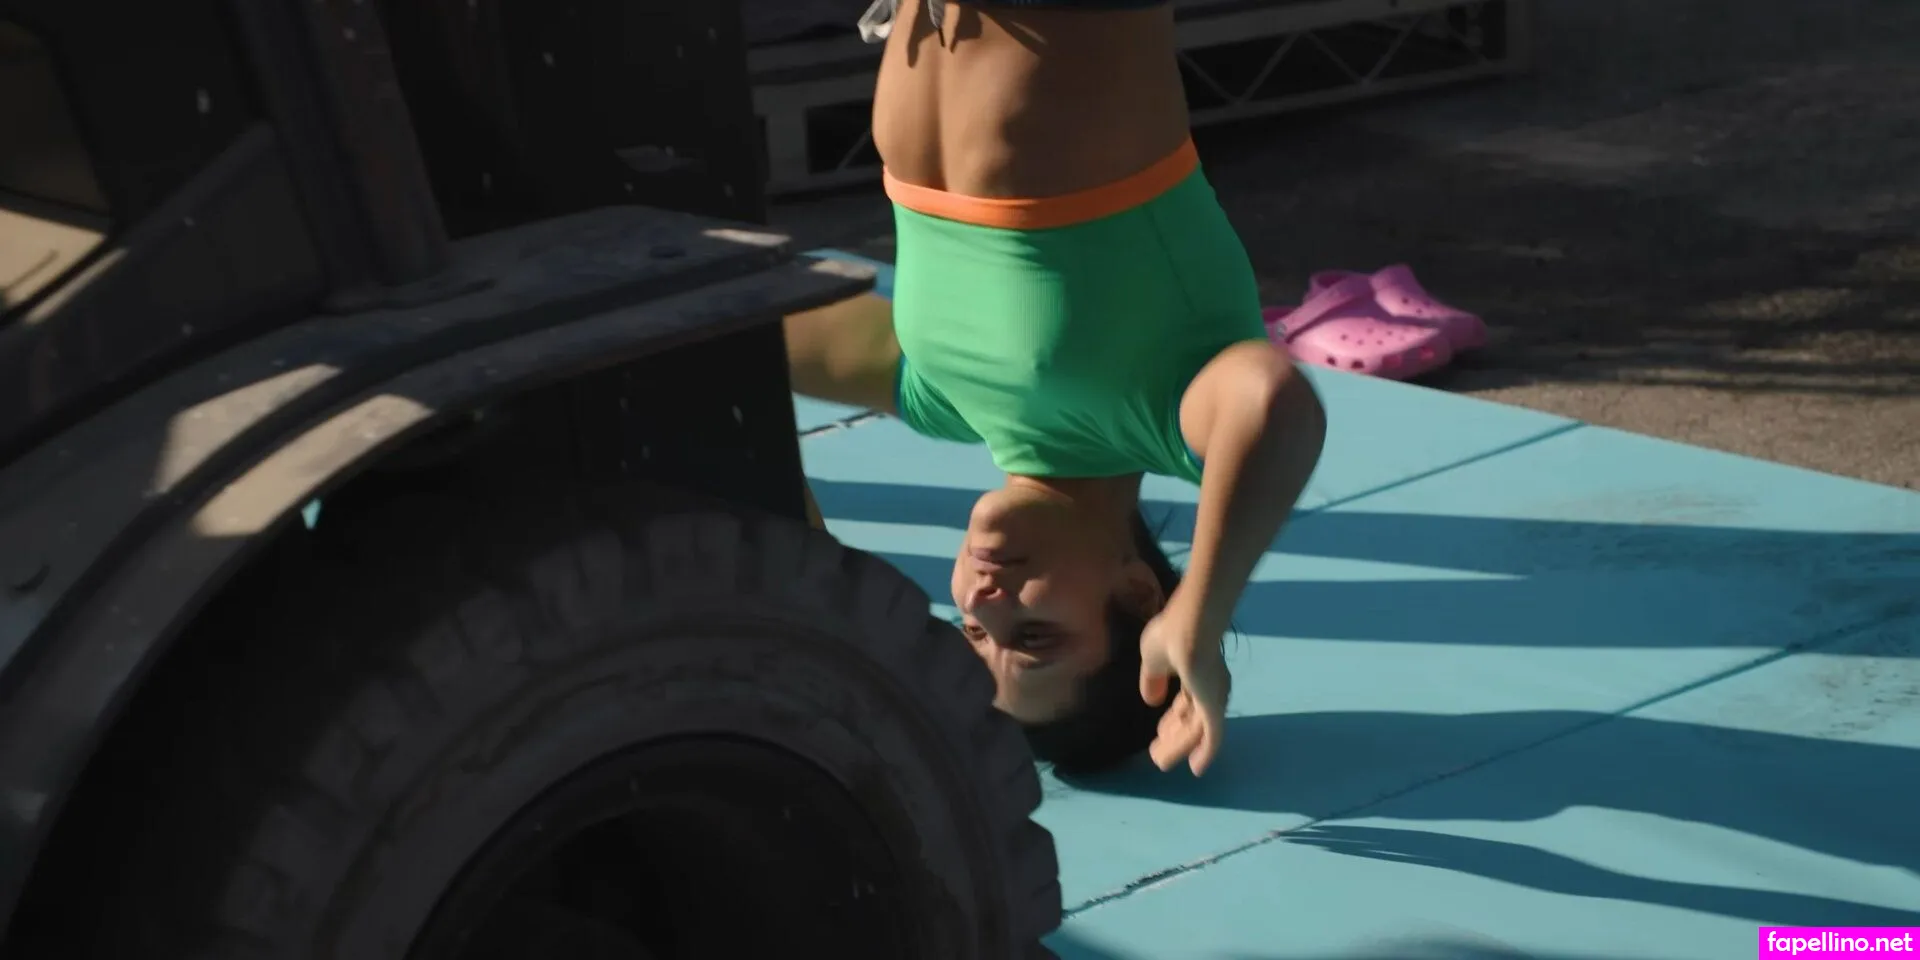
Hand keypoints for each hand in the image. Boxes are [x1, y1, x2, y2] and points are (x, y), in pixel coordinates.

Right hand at [1138, 605, 1230, 775]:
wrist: (1189, 628)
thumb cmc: (1170, 635)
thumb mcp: (1152, 658)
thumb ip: (1152, 680)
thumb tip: (1150, 700)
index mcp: (1194, 672)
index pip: (1184, 702)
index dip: (1172, 719)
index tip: (1159, 733)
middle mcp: (1207, 687)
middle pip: (1190, 719)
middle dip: (1174, 737)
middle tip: (1157, 755)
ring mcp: (1213, 698)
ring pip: (1197, 732)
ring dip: (1178, 748)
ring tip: (1161, 763)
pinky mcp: (1215, 707)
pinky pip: (1212, 736)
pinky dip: (1206, 753)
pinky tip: (1197, 769)